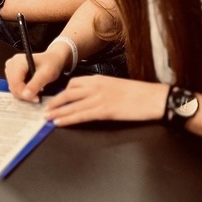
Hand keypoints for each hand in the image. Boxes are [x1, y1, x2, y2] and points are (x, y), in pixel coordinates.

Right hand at [5, 49, 66, 101]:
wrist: (53, 59)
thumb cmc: (51, 64)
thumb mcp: (46, 74)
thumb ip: (35, 84)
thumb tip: (25, 95)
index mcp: (18, 61)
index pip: (15, 82)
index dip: (24, 93)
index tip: (36, 99)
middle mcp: (11, 63)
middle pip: (12, 86)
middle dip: (24, 94)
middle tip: (37, 97)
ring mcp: (10, 68)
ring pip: (12, 87)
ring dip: (23, 93)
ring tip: (35, 92)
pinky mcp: (11, 72)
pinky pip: (13, 86)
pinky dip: (21, 91)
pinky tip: (31, 89)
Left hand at [41, 76, 167, 126]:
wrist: (156, 98)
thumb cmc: (141, 94)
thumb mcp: (118, 86)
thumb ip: (103, 89)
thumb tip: (94, 98)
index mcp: (99, 78)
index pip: (74, 83)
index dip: (62, 92)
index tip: (56, 98)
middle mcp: (96, 86)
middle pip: (68, 92)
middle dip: (55, 101)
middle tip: (45, 108)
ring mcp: (99, 98)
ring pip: (71, 104)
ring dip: (57, 112)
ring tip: (47, 118)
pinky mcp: (104, 110)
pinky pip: (81, 115)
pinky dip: (68, 119)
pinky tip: (59, 123)